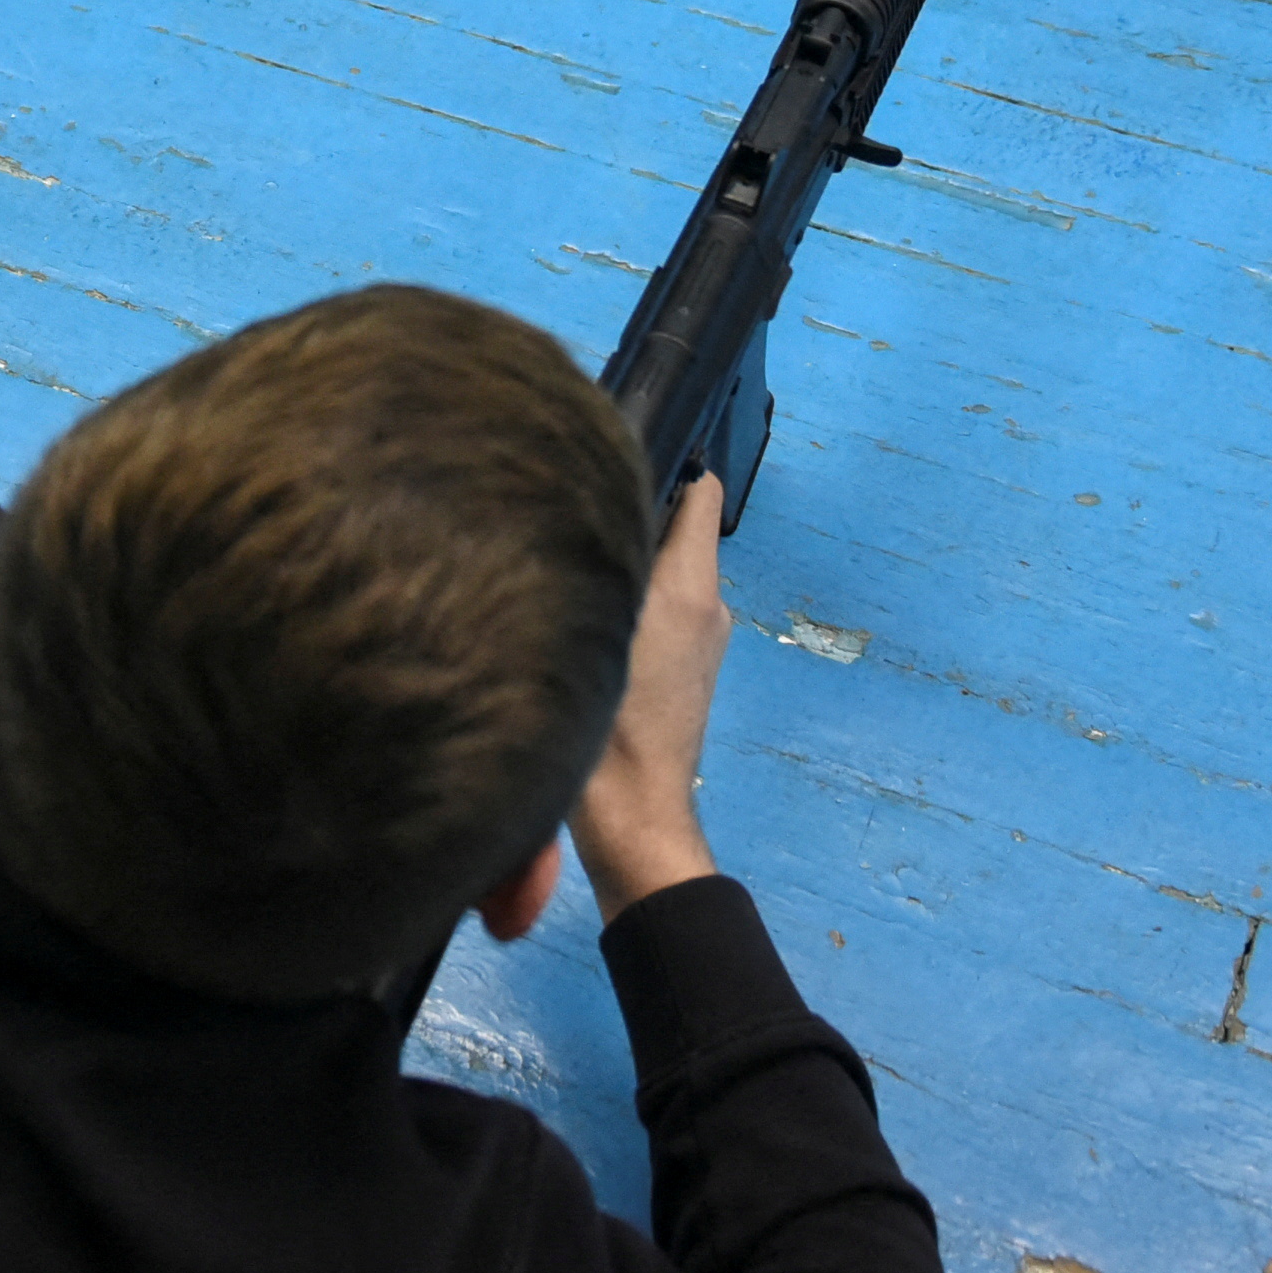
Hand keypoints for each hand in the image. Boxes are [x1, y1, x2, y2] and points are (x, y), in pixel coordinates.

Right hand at [572, 472, 733, 921]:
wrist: (630, 820)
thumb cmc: (610, 726)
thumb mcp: (598, 629)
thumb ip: (604, 563)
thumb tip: (592, 503)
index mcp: (693, 587)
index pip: (702, 494)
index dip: (670, 464)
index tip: (615, 452)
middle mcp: (708, 607)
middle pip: (674, 531)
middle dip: (632, 513)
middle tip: (568, 506)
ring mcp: (700, 644)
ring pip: (662, 573)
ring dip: (625, 561)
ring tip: (563, 555)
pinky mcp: (683, 675)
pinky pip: (658, 610)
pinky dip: (629, 600)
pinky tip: (579, 610)